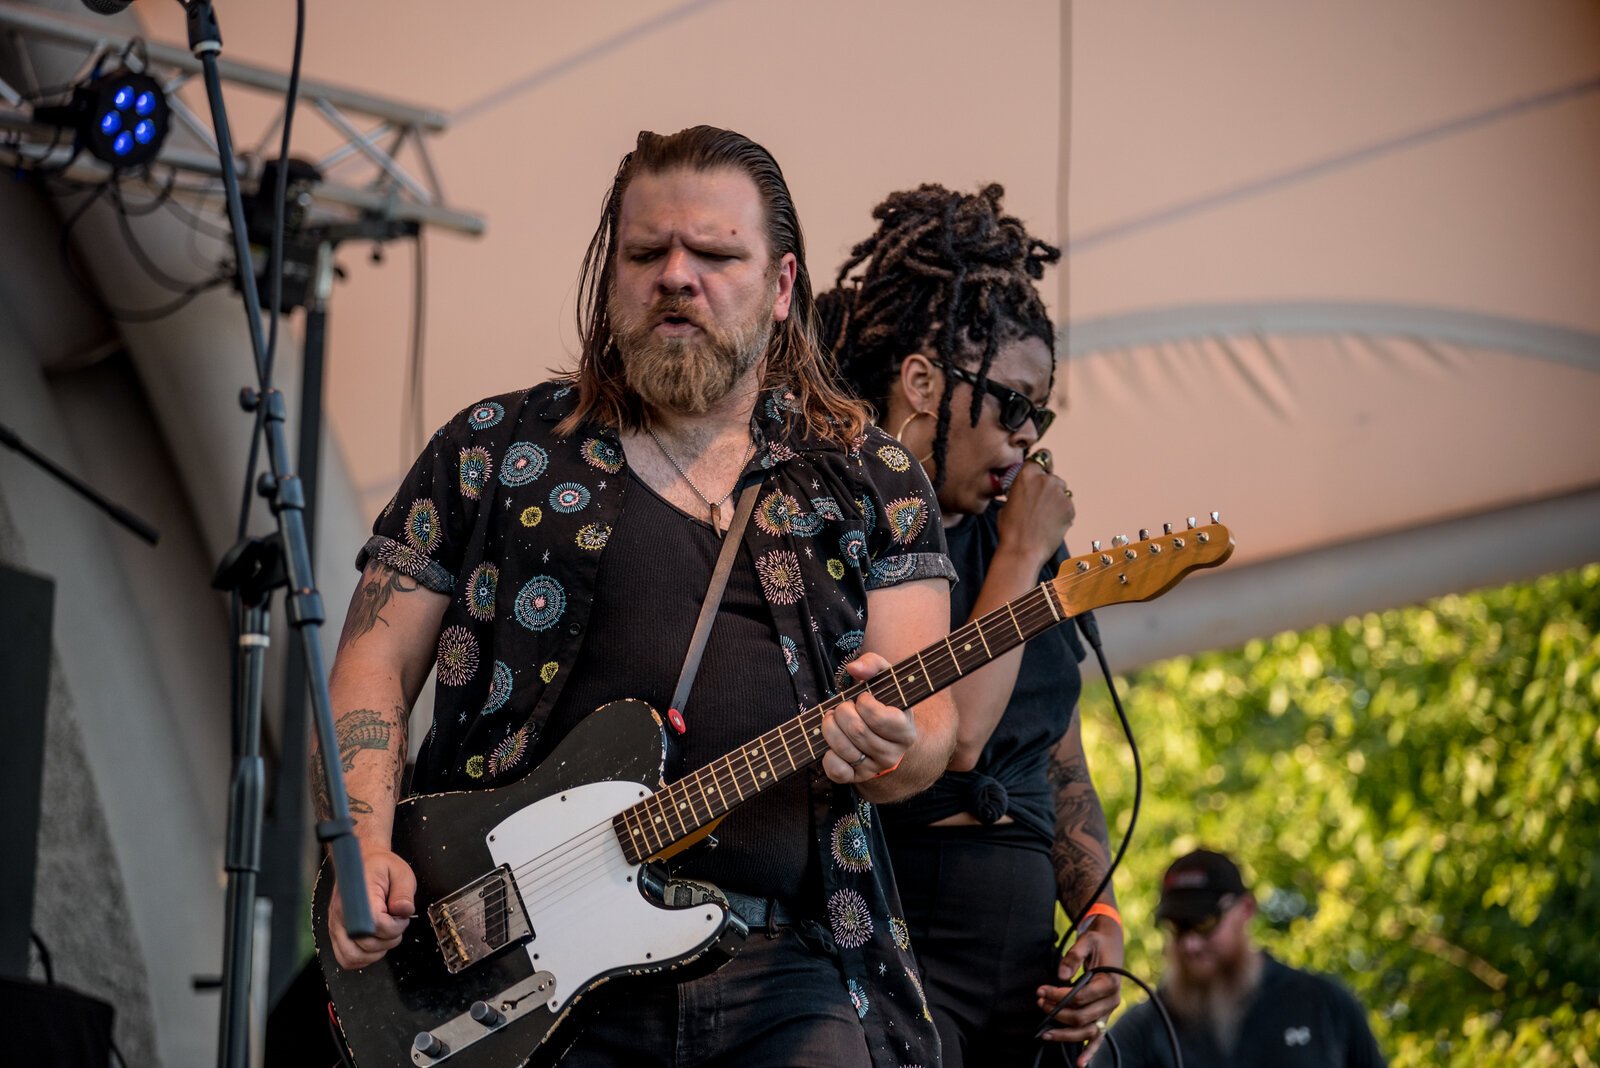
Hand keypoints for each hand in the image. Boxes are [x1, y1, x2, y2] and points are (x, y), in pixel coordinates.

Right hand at [328, 848, 416, 969]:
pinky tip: (375, 943)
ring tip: (385, 933)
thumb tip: (403, 911)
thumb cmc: (380, 867)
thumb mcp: (400, 872)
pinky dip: (363, 958)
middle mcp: (341, 913)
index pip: (375, 926)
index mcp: (358, 897)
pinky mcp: (336, 933)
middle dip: (389, 938)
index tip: (399, 915)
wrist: (361, 863)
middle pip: (366, 945)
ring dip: (376, 952)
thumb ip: (404, 892)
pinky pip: (346, 958)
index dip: (394, 926)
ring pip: (354, 957)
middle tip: (395, 922)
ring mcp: (336, 926)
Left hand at [819, 654, 916, 784]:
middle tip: (843, 707)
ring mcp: (875, 768)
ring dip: (829, 728)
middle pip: (857, 731)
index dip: (864, 703)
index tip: (862, 698)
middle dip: (841, 712)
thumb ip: (873, 664)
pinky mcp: (857, 778)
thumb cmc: (884, 702)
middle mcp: (893, 754)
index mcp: (905, 731)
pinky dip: (828, 755)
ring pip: (844, 749)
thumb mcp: (886, 679)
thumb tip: (854, 669)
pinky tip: (832, 744)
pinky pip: (837, 771)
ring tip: (833, 720)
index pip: (878, 718)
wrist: (886, 735)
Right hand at [997, 455, 1075, 566]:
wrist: (1022, 550)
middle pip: (1053, 478)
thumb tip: (1027, 491)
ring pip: (1062, 492)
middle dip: (1049, 488)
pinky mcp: (1070, 507)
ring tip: (1044, 519)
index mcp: (1027, 474)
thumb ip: (1021, 489)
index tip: (1042, 473)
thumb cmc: (1010, 529)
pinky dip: (1062, 514)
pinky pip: (1067, 507)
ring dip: (1056, 501)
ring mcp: (1060, 493)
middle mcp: (1046, 479)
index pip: (1042, 457)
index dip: (1042, 466)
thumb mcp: (1008, 501)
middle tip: (1040, 505)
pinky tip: (1051, 525)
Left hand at [1035, 916, 1123, 1064]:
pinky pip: (1098, 1037)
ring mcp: (1108, 1011)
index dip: (1058, 997)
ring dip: (1065, 1034)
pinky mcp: (1103, 1015)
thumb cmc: (1097, 941)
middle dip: (1057, 1012)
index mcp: (1110, 983)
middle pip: (1081, 1016)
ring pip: (1087, 1031)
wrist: (1110, 941)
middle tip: (1039, 1002)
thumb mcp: (1087, 940)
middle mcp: (1112, 1001)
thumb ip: (1074, 956)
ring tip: (1044, 1034)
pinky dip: (1089, 1051)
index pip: (1080, 997)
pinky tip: (1080, 1063)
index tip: (1041, 991)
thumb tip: (1061, 976)